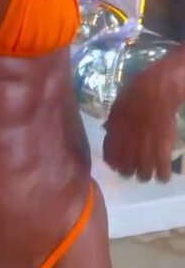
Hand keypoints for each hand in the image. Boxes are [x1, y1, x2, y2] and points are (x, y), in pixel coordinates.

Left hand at [103, 60, 180, 182]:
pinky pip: (162, 170)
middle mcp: (127, 145)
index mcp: (114, 135)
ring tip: (148, 174)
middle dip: (129, 172)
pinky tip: (163, 176)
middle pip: (126, 170)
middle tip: (134, 170)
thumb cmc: (135, 93)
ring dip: (145, 176)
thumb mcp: (117, 106)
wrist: (156, 90)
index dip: (113, 163)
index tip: (117, 165)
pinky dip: (163, 176)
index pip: (110, 157)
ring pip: (143, 175)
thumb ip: (112, 121)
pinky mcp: (163, 148)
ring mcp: (145, 148)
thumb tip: (105, 128)